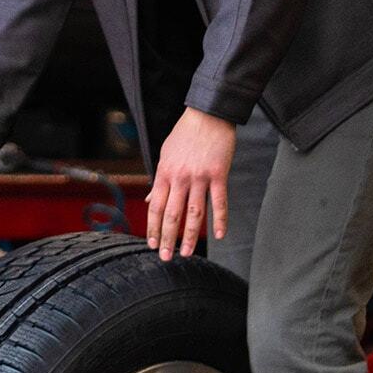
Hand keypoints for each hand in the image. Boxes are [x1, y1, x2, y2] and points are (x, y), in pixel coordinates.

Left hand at [146, 108, 233, 259]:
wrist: (207, 115)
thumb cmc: (185, 135)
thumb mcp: (166, 155)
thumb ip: (160, 179)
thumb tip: (152, 198)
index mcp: (164, 173)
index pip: (156, 207)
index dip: (153, 228)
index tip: (152, 244)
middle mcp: (180, 177)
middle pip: (172, 214)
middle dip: (168, 238)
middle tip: (166, 257)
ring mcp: (200, 177)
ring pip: (194, 212)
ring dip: (191, 235)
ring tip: (188, 253)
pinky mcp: (219, 174)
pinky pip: (219, 201)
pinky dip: (220, 219)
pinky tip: (220, 235)